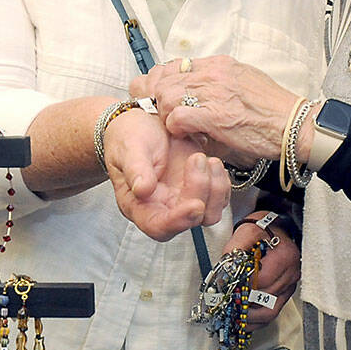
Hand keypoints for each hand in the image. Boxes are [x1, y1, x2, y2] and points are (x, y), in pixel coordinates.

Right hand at [102, 108, 230, 240]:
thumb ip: (135, 169)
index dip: (177, 222)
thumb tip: (142, 189)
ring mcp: (183, 198)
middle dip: (200, 193)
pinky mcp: (199, 187)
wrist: (144, 123)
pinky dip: (221, 181)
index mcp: (139, 205)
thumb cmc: (130, 137)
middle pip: (190, 220)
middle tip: (196, 159)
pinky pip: (219, 196)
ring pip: (209, 212)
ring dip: (214, 188)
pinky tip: (212, 162)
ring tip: (204, 158)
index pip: (158, 226)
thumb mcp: (129, 148)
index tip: (194, 205)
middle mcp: (163, 207)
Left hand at [131, 55, 298, 166]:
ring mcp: (214, 93)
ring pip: (166, 95)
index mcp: (220, 64)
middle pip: (164, 78)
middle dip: (156, 98)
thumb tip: (200, 91)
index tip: (160, 96)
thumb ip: (220, 83)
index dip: (162, 82)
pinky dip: (175, 127)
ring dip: (164, 113)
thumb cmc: (273, 111)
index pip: (175, 64)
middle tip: (159, 114)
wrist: (295, 125)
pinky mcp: (215, 116)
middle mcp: (214, 73)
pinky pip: (178, 117)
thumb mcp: (245, 83)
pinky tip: (183, 134)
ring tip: (173, 126)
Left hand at [225, 217, 299, 330]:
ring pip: (270, 311)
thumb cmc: (262, 230)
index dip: (243, 286)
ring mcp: (290, 286)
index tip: (228, 288)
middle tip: (226, 303)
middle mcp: (292, 273)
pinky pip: (272, 313)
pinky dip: (256, 321)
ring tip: (233, 315)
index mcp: (285, 256)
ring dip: (249, 316)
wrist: (275, 229)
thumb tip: (224, 273)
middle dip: (243, 302)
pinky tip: (242, 320)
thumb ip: (234, 251)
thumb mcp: (247, 232)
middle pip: (266, 299)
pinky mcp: (285, 294)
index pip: (263, 280)